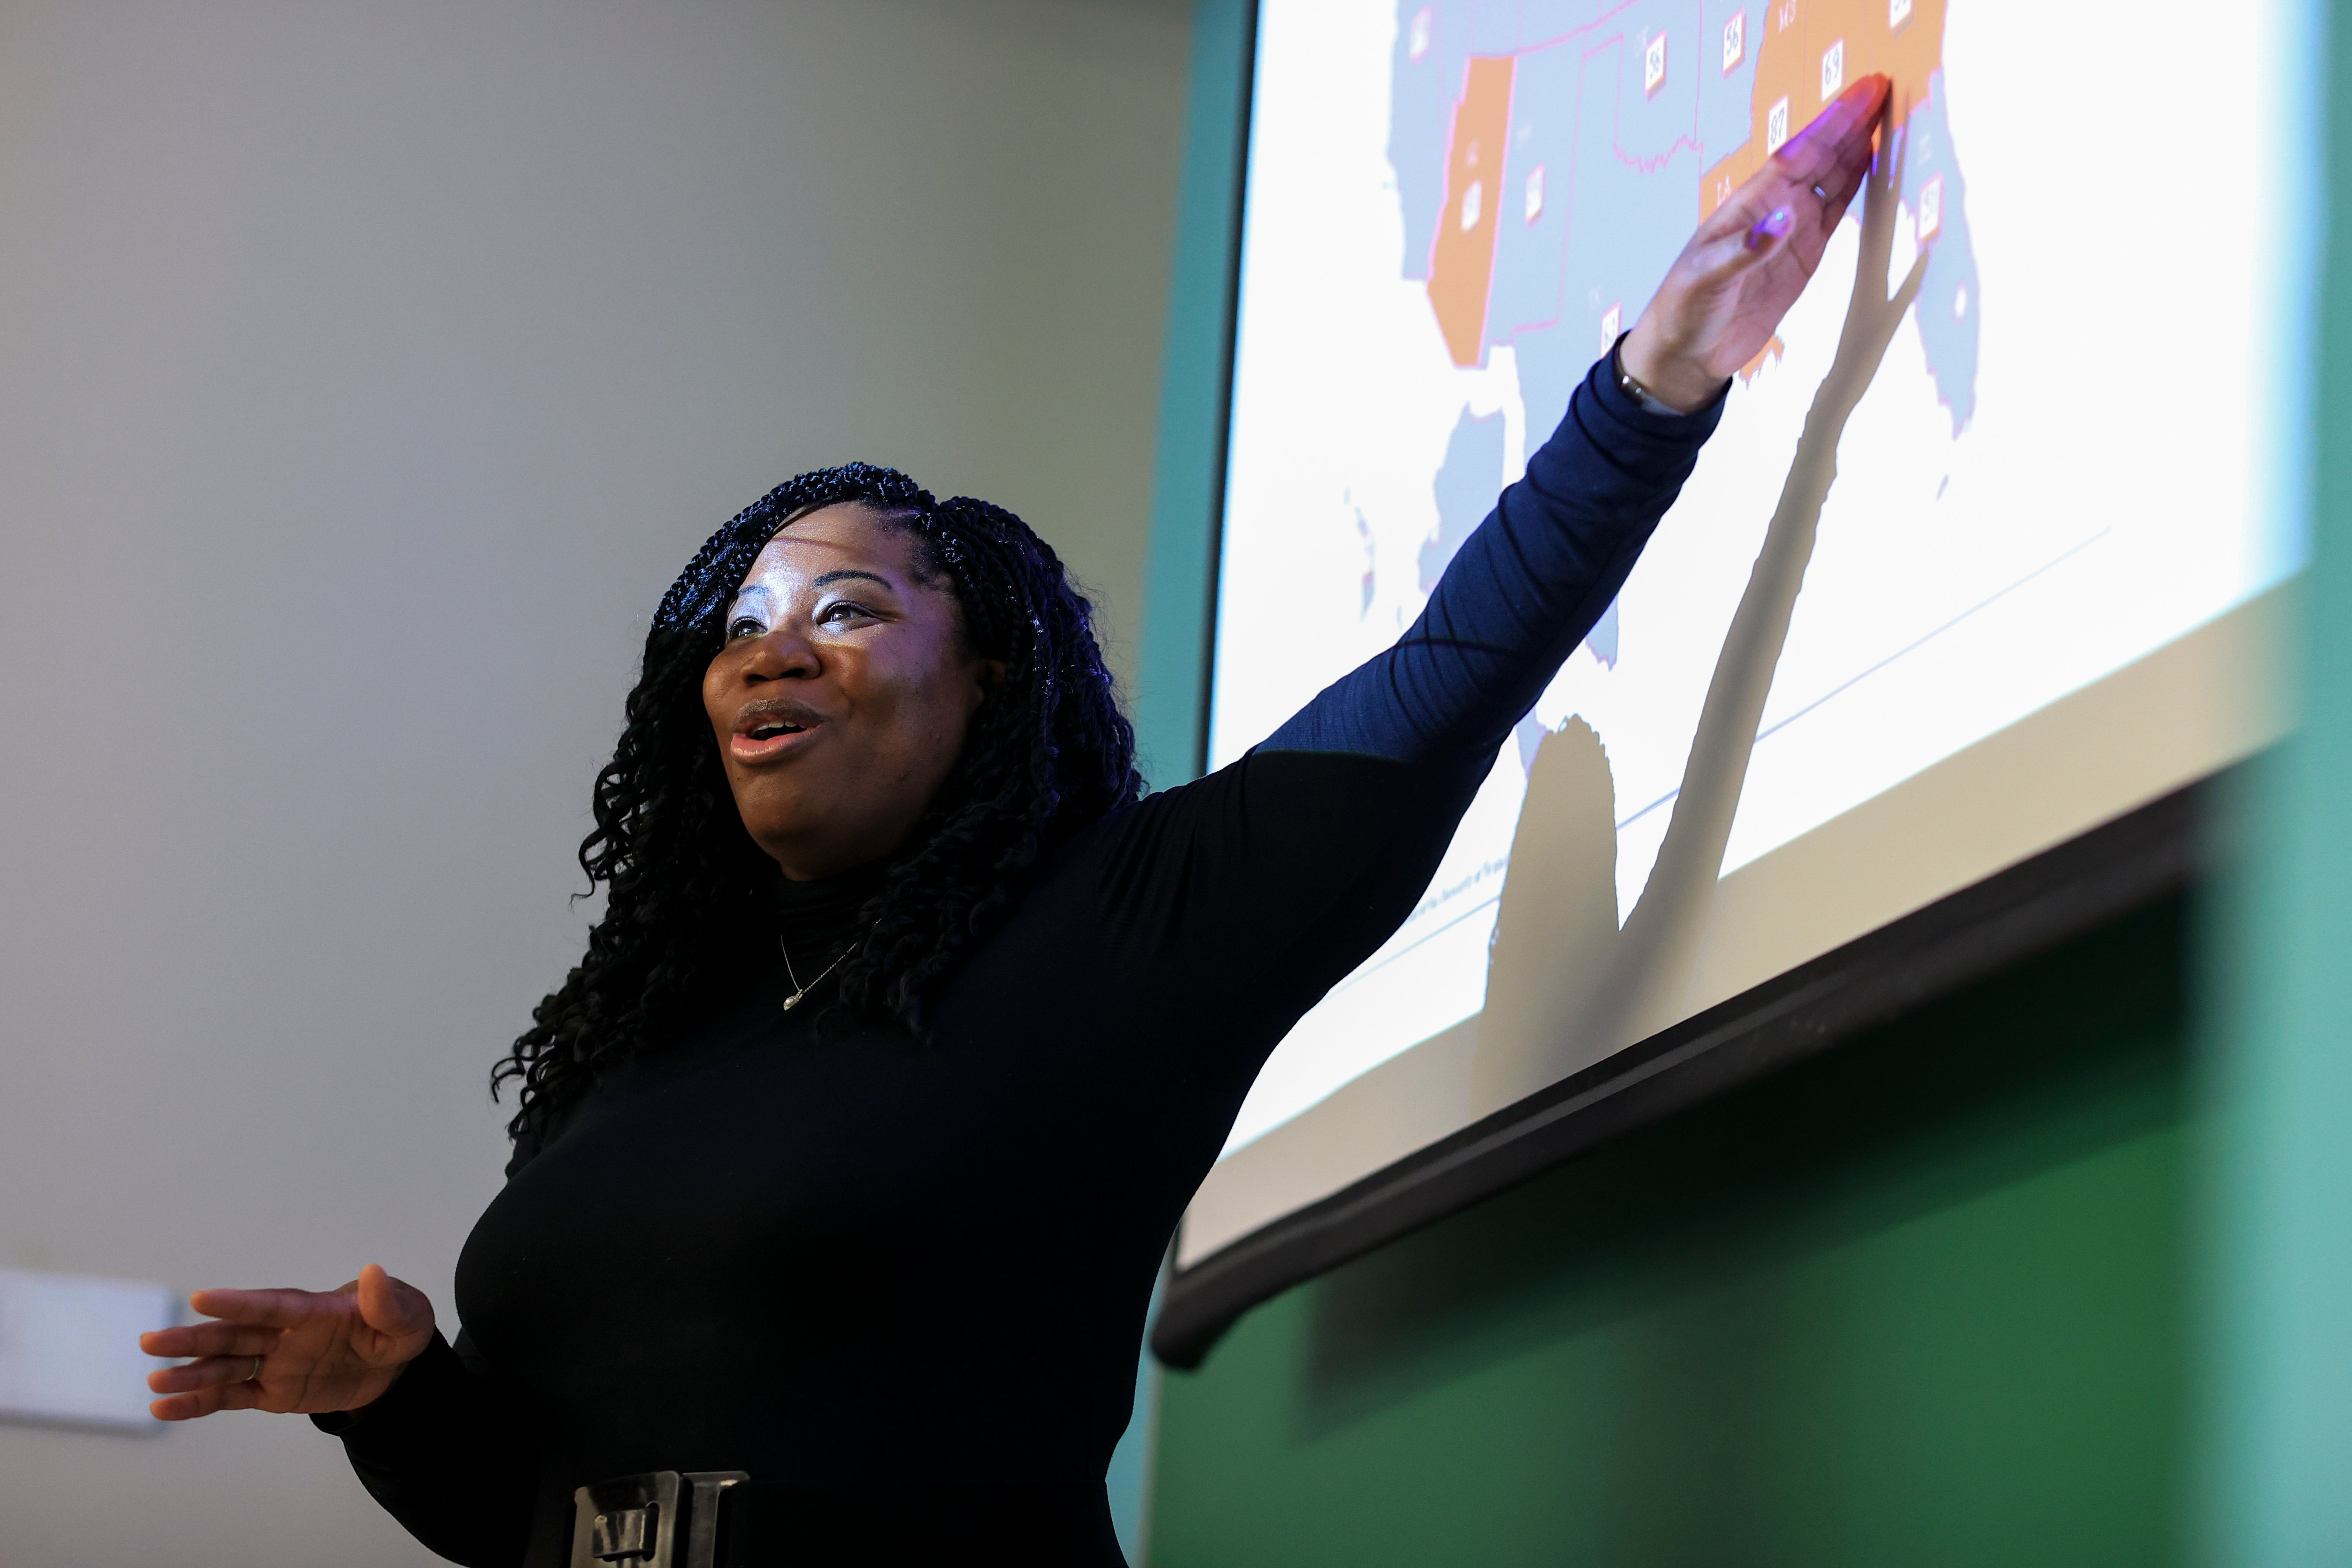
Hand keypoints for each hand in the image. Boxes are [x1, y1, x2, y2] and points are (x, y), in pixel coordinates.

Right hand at [138, 1263, 434, 1420]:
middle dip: (194, 1338)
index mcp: (312, 1310)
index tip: (202, 1298)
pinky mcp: (271, 1392)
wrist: (393, 1368)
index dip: (238, 1303)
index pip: (271, 1306)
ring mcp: (274, 1362)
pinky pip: (231, 1397)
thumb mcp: (409, 1316)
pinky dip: (199, 1403)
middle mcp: (284, 1334)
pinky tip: (166, 1407)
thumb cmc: (397, 1329)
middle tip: (153, 1341)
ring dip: (190, 1374)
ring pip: (224, 1366)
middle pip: (234, 1334)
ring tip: (155, 1381)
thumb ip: (388, 1302)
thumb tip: (373, 1273)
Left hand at [1620, 74, 1892, 411]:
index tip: (1860, 96)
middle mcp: (1772, 212)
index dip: (1830, 125)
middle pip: (1818, 158)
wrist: (1687, 352)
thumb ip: (1744, 251)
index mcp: (1748, 207)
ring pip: (1830, 178)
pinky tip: (1869, 163)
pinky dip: (1853, 186)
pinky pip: (1834, 212)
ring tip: (1883, 116)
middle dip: (1849, 124)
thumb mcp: (1706, 279)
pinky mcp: (1802, 256)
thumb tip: (1782, 220)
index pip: (1796, 155)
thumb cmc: (1684, 310)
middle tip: (1880, 91)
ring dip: (1856, 148)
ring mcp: (1790, 232)